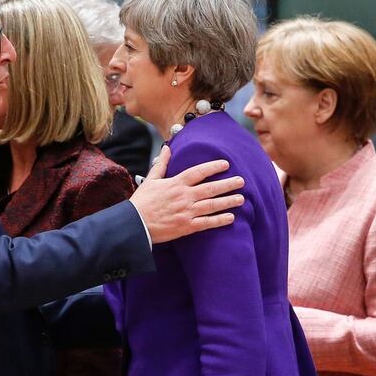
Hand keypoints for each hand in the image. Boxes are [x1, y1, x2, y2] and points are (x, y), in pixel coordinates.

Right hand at [129, 145, 244, 243]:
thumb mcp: (151, 180)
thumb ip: (161, 164)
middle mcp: (184, 196)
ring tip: (241, 198)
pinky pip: (206, 223)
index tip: (226, 164)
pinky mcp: (186, 227)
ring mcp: (186, 212)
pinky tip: (231, 218)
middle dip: (227, 184)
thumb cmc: (141, 202)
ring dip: (228, 201)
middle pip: (210, 188)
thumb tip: (167, 148)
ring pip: (212, 205)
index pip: (198, 172)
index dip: (213, 167)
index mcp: (176, 183)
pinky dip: (219, 220)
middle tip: (242, 181)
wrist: (134, 224)